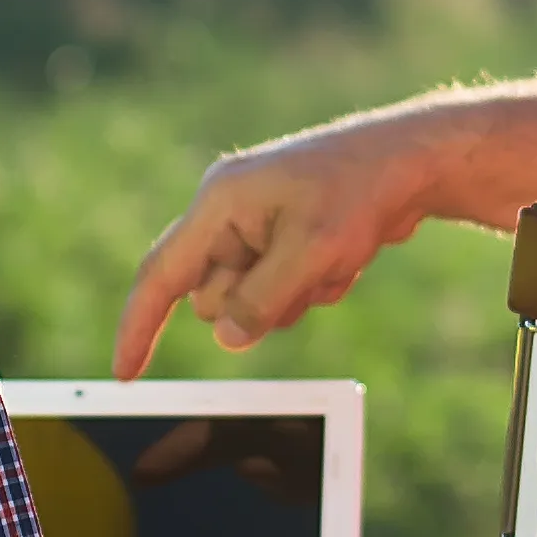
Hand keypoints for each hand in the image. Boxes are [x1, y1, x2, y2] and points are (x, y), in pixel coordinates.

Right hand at [110, 111, 454, 368]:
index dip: (138, 327)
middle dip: (258, 304)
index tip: (123, 375)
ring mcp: (257, 226)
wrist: (413, 162)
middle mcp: (228, 213)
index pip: (161, 275)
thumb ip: (261, 301)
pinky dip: (313, 285)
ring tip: (335, 255)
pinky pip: (283, 291)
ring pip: (252, 301)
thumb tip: (226, 336)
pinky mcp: (285, 238)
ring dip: (294, 296)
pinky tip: (346, 254)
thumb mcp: (311, 253)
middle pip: (212, 298)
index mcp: (219, 203)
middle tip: (309, 271)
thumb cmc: (359, 191)